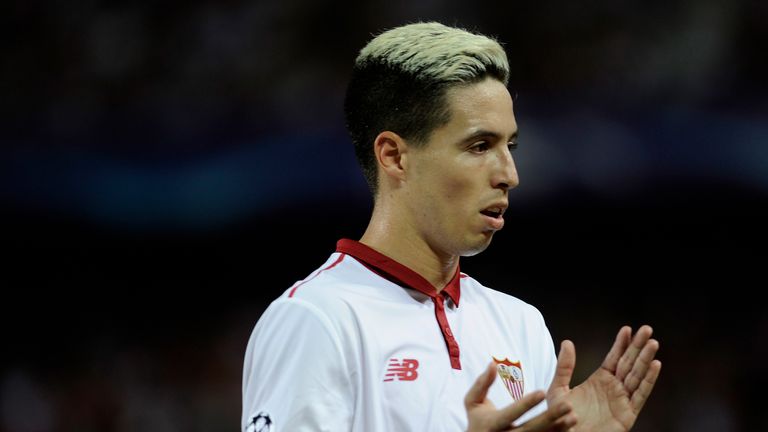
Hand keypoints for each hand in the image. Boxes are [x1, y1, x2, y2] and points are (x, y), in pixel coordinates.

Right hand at [465, 362, 577, 431]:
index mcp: (492, 425)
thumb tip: (492, 364)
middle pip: (530, 430)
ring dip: (558, 428)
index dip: (526, 404)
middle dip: (549, 417)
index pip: (510, 415)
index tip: (542, 391)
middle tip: (568, 404)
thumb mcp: (473, 402)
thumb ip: (481, 384)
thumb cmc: (477, 421)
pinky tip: (569, 427)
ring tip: (573, 416)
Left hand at [546, 326, 661, 431]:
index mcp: (599, 380)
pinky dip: (648, 380)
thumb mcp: (558, 389)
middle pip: (628, 363)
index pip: (614, 358)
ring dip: (645, 359)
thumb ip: (564, 367)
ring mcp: (622, 400)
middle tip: (647, 329)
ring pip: (637, 375)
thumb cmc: (560, 418)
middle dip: (638, 346)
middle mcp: (613, 388)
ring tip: (653, 342)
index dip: (621, 344)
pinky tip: (655, 365)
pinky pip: (640, 395)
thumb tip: (567, 342)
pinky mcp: (628, 414)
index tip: (627, 329)